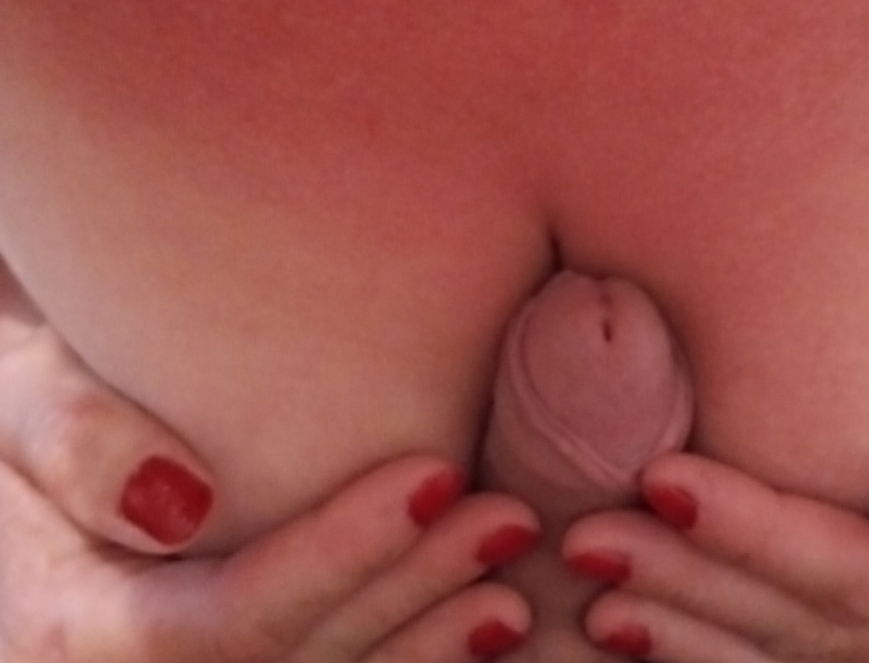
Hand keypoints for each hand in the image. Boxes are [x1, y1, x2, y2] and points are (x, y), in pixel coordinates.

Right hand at [0, 328, 539, 661]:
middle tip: (506, 520)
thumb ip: (74, 442)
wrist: (26, 466)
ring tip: (512, 594)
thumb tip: (183, 501)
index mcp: (77, 635)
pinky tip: (476, 635)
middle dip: (409, 596)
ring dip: (427, 647)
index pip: (232, 619)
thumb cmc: (23, 421)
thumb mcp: (13, 402)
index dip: (341, 555)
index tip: (435, 477)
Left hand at [561, 299, 868, 661]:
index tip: (662, 480)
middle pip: (816, 624)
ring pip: (789, 651)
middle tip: (591, 538)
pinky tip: (638, 623)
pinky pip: (787, 649)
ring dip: (688, 621)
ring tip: (598, 592)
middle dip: (697, 583)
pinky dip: (709, 637)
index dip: (762, 536)